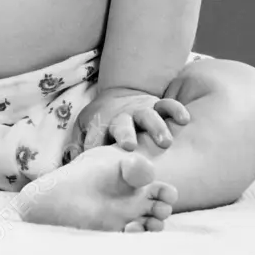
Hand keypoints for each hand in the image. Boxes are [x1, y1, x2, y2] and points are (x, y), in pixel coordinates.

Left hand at [67, 87, 189, 158]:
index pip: (98, 133)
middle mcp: (124, 117)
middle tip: (130, 146)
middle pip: (123, 124)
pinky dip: (175, 109)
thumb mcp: (86, 127)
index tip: (97, 154)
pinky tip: (184, 119)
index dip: (97, 141)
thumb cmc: (102, 120)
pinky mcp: (157, 106)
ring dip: (156, 127)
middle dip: (126, 134)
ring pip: (148, 116)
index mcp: (104, 124)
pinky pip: (167, 106)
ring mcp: (141, 111)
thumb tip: (71, 161)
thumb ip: (80, 144)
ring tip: (165, 142)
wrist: (120, 94)